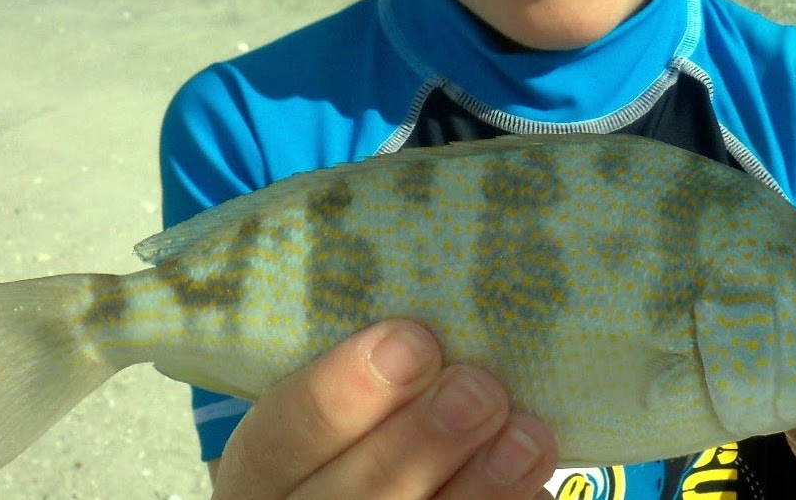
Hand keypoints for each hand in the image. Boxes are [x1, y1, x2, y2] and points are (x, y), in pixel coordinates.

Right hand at [210, 319, 559, 498]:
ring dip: (480, 489)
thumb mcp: (324, 387)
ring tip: (528, 436)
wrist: (364, 489)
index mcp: (258, 473)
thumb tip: (427, 312)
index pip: (281, 436)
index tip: (411, 340)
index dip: (342, 391)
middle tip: (478, 388)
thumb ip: (360, 362)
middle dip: (420, 444)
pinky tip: (537, 478)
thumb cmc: (355, 421)